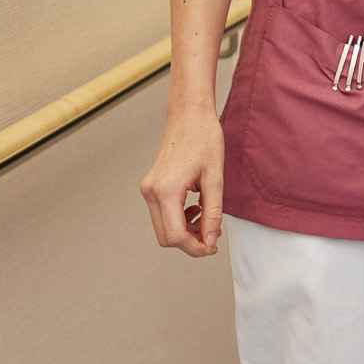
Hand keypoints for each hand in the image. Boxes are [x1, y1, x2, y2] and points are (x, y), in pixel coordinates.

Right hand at [138, 100, 224, 255]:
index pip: (175, 236)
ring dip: (184, 231)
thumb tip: (211, 239)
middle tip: (211, 236)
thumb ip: (213, 213)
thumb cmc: (204, 139)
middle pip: (165, 238)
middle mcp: (151, 191)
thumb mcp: (215, 178)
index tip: (212, 246)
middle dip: (189, 243)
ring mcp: (148, 188)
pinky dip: (177, 219)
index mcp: (166, 190)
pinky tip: (194, 209)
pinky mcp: (151, 186)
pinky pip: (161, 214)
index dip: (195, 248)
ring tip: (205, 218)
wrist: (190, 116)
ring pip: (162, 228)